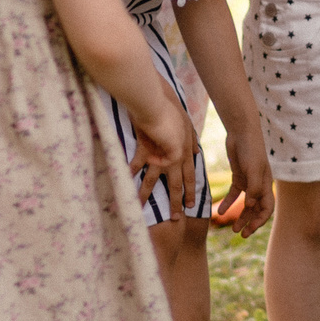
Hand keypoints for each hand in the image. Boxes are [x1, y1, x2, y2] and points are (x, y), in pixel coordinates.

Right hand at [128, 94, 197, 210]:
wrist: (158, 103)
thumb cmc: (172, 110)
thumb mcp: (186, 125)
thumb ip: (189, 141)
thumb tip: (195, 154)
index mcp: (185, 152)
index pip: (189, 176)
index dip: (190, 191)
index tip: (190, 205)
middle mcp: (174, 157)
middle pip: (176, 183)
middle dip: (176, 202)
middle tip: (176, 218)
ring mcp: (160, 155)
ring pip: (153, 180)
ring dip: (145, 195)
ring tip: (140, 208)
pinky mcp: (146, 150)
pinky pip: (136, 165)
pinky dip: (129, 172)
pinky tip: (124, 184)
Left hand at [212, 125, 273, 235]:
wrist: (241, 131)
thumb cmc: (250, 149)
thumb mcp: (253, 169)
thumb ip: (253, 188)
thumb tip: (250, 206)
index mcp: (266, 185)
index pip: (267, 209)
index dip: (259, 221)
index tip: (248, 230)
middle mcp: (259, 185)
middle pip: (257, 209)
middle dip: (249, 222)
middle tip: (239, 233)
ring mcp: (249, 181)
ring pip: (246, 204)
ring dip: (240, 216)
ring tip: (231, 227)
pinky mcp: (238, 176)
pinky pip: (234, 194)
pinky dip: (228, 203)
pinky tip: (219, 211)